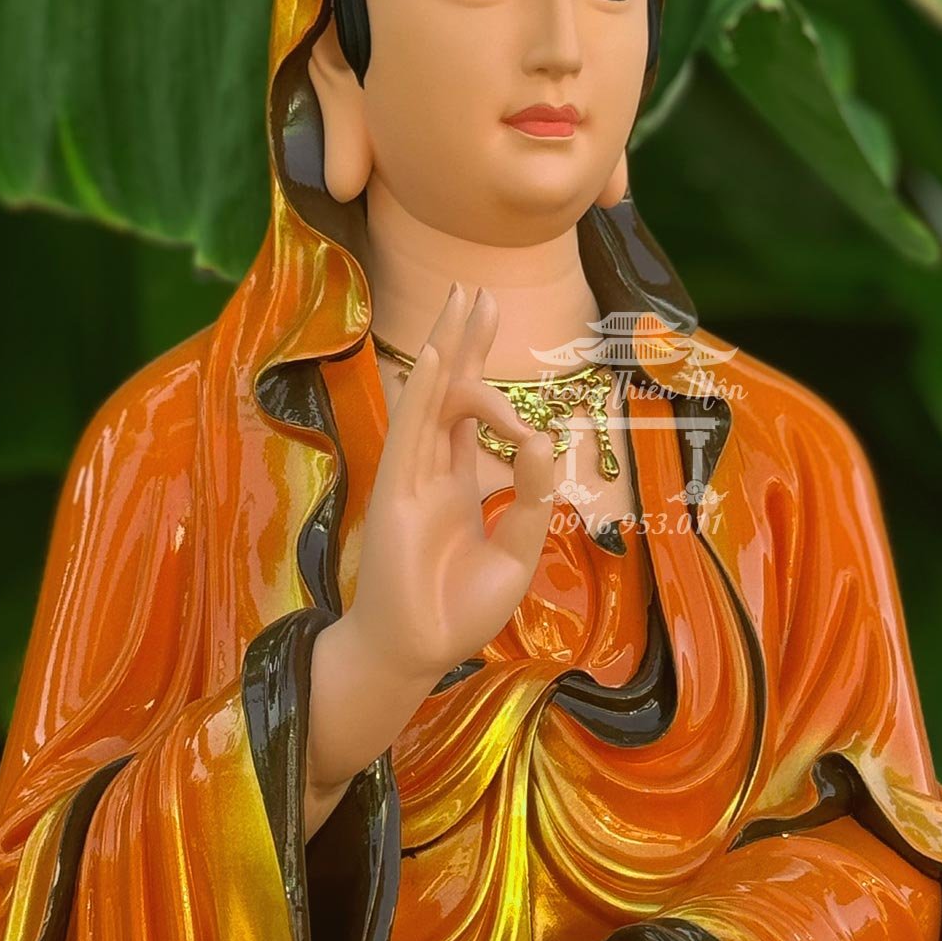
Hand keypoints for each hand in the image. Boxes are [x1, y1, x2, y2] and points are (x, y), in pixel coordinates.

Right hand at [347, 283, 557, 684]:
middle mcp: (431, 470)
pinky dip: (424, 391)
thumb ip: (532, 499)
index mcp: (457, 483)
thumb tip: (543, 439)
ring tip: (462, 298)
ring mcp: (411, 477)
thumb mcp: (516, 552)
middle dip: (464, 339)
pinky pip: (411, 431)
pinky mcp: (398, 492)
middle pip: (447, 389)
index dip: (489, 384)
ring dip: (447, 347)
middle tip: (478, 289)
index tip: (513, 383)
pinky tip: (435, 353)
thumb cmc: (458, 610)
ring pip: (430, 396)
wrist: (418, 651)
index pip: (470, 415)